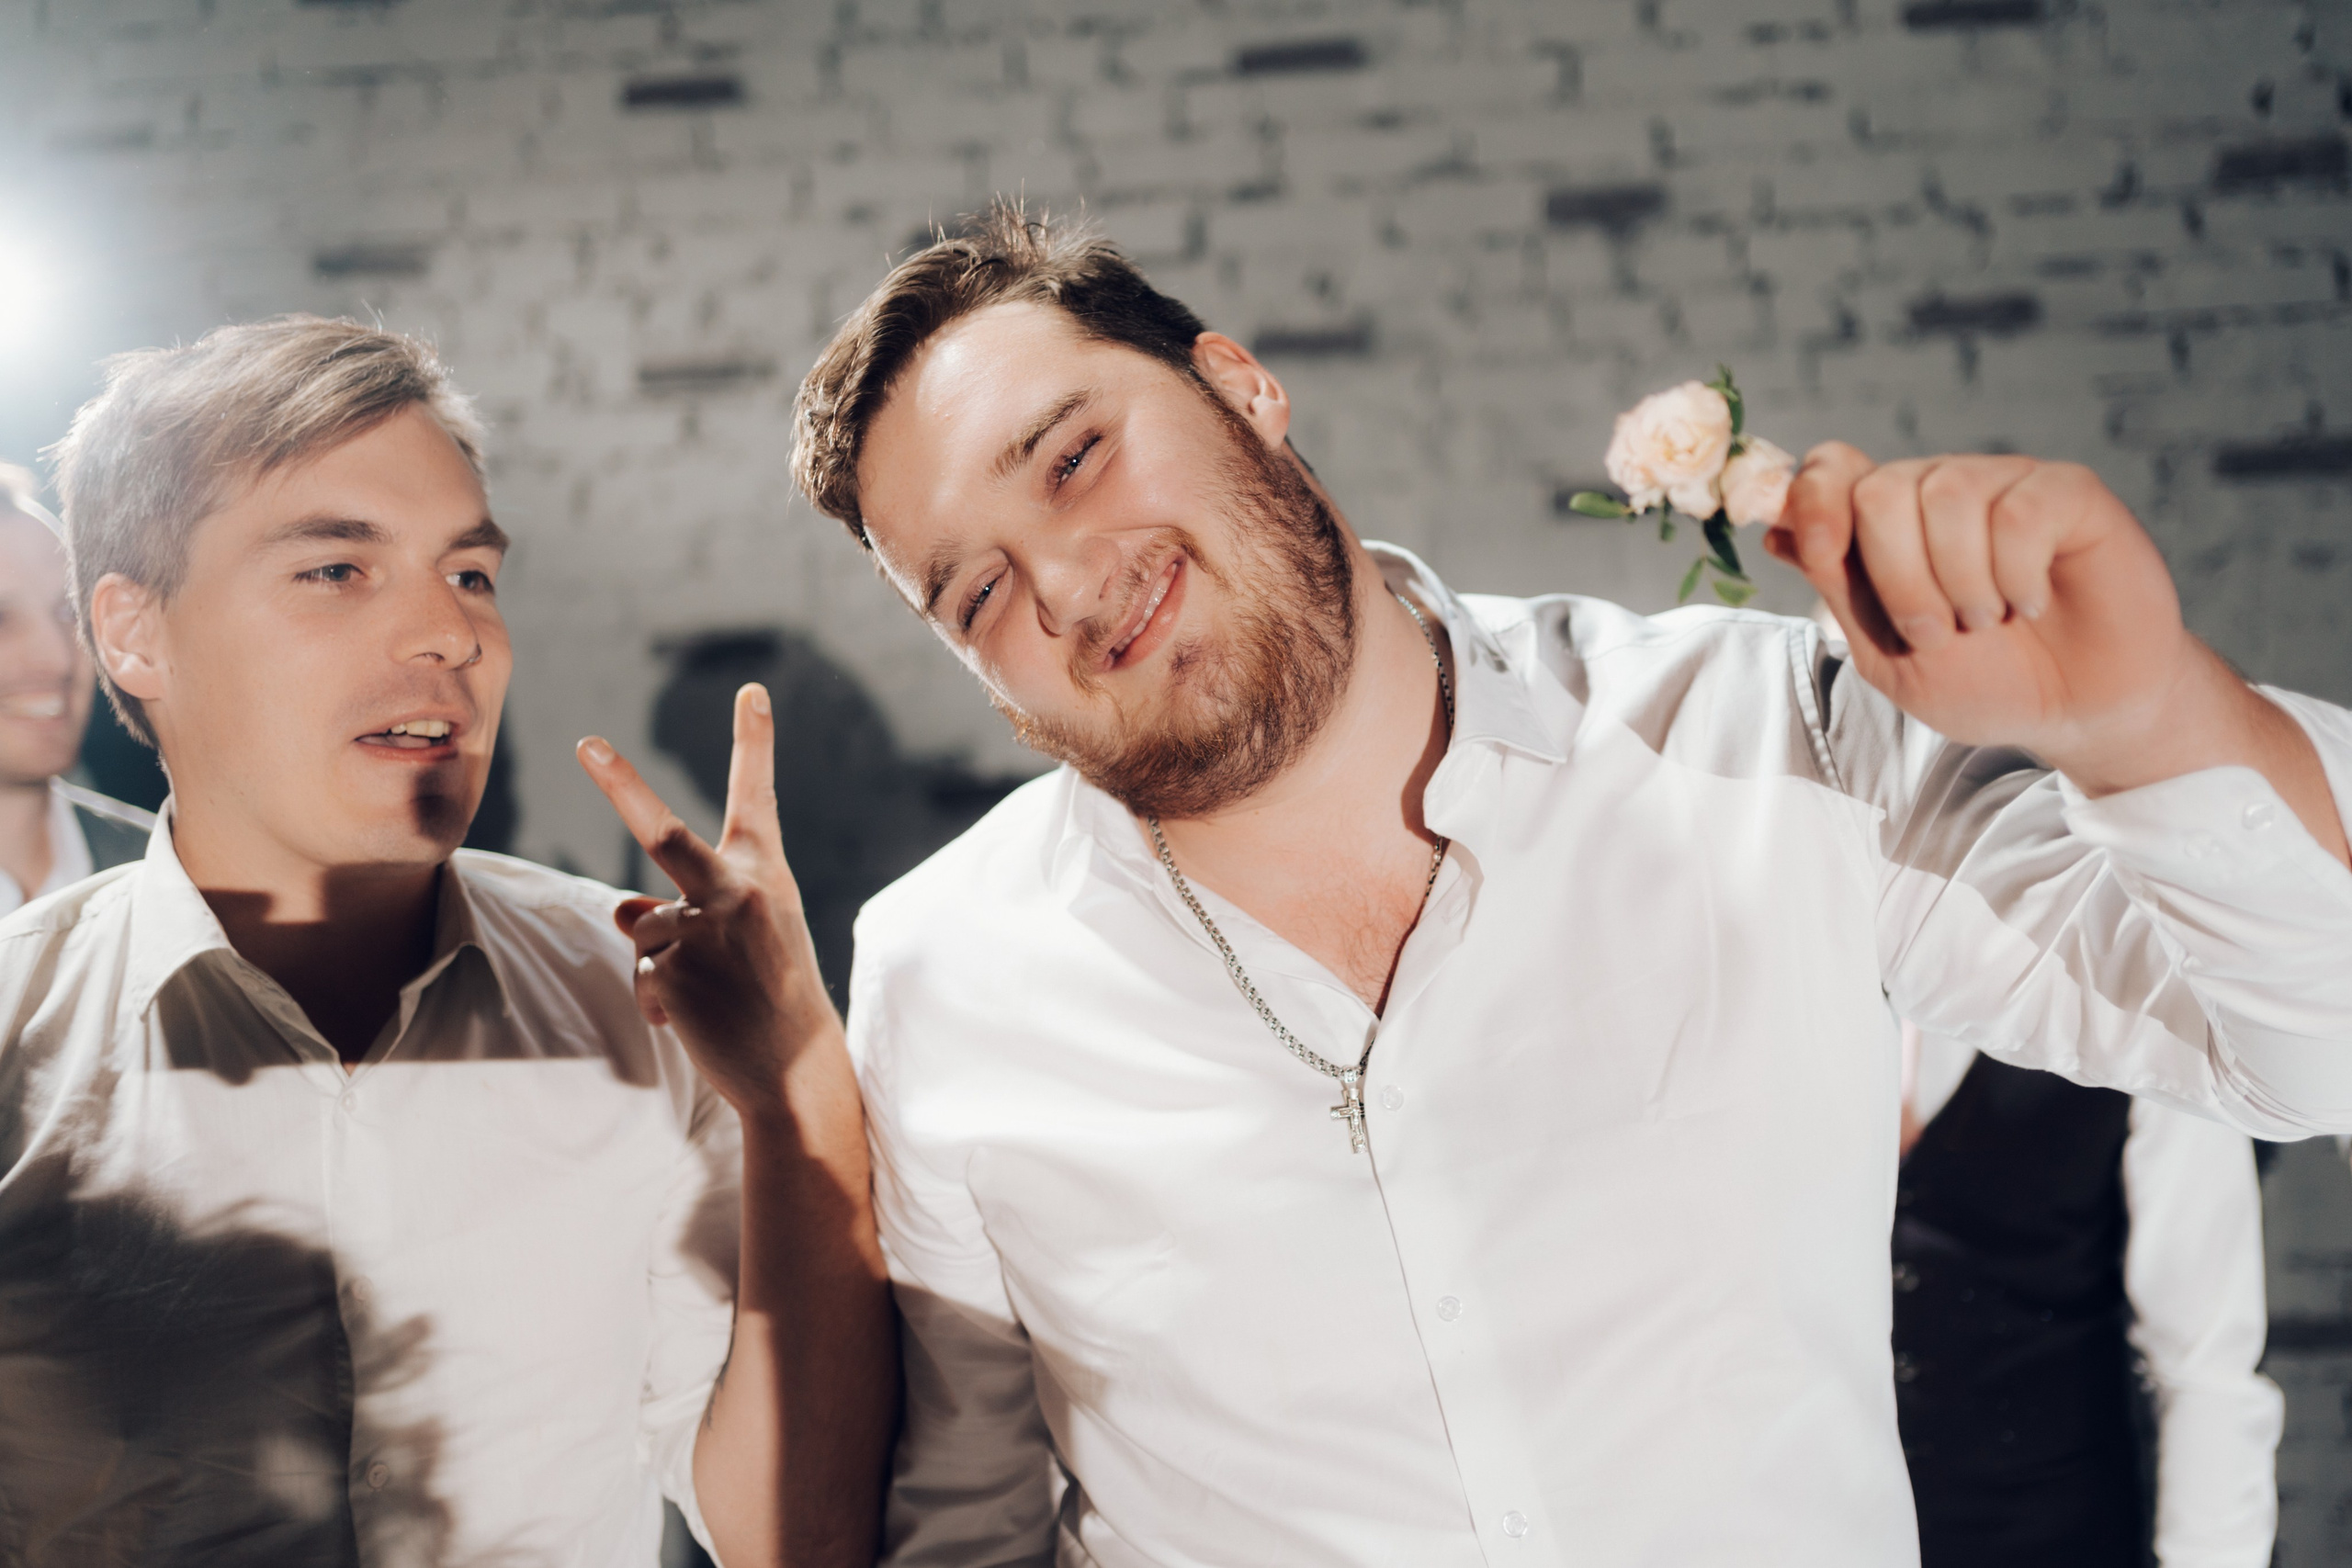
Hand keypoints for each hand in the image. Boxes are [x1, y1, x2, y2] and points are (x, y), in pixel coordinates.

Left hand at [576, 684, 837, 1119]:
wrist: (792, 1065)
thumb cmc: (773, 990)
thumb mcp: (746, 935)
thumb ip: (688, 908)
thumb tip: (617, 908)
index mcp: (765, 873)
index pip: (757, 797)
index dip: (754, 741)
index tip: (750, 692)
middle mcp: (736, 892)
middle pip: (664, 832)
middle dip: (621, 785)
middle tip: (585, 743)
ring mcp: (702, 931)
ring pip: (643, 925)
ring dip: (662, 960)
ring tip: (710, 992)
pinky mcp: (672, 972)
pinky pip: (642, 972)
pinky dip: (658, 998)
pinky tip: (695, 1017)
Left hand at [1763, 444, 2220, 789]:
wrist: (2079, 711)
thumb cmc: (1986, 682)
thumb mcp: (1889, 655)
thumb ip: (1839, 589)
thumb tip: (1773, 529)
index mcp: (1886, 525)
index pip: (1830, 470)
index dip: (1813, 501)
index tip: (1822, 554)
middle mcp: (1938, 491)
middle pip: (1880, 490)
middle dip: (1896, 577)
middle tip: (1933, 633)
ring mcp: (2003, 483)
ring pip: (1947, 493)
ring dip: (1959, 581)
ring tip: (1987, 622)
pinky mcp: (2067, 492)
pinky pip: (2019, 509)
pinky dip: (2016, 572)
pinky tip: (2031, 603)